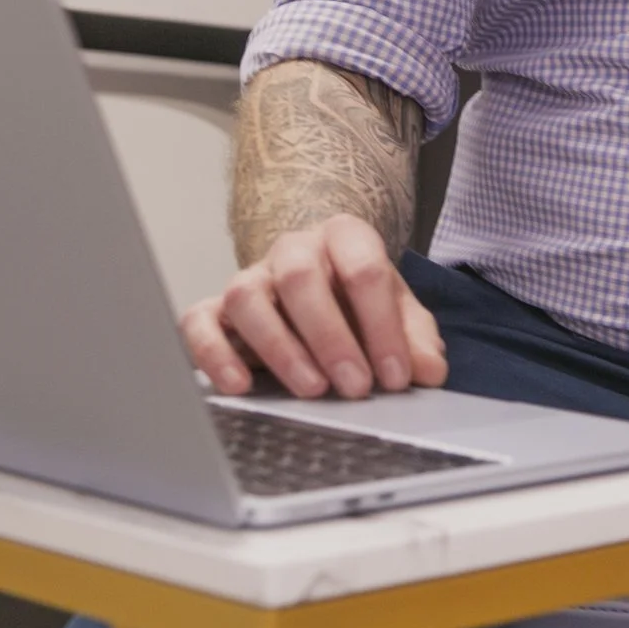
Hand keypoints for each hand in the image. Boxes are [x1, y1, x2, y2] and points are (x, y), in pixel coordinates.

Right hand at [178, 215, 447, 399]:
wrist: (317, 287)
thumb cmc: (357, 301)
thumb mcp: (397, 313)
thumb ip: (415, 339)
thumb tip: (430, 371)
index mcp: (345, 237)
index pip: (364, 269)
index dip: (382, 326)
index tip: (395, 376)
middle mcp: (293, 249)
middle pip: (301, 278)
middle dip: (331, 337)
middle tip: (355, 387)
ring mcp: (249, 276)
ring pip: (247, 298)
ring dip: (280, 348)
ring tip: (311, 390)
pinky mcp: (213, 308)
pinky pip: (198, 323)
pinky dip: (213, 354)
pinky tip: (239, 386)